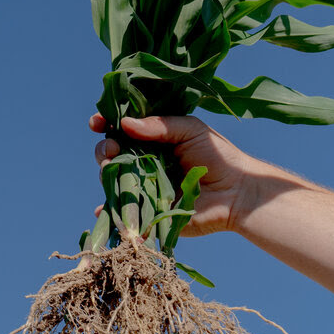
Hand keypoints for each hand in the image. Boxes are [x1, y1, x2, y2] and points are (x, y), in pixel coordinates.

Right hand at [90, 114, 258, 236]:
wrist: (237, 193)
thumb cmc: (218, 157)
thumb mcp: (191, 130)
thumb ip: (160, 126)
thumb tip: (125, 124)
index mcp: (153, 140)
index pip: (122, 129)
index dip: (106, 124)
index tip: (97, 122)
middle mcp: (144, 163)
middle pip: (112, 154)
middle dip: (104, 148)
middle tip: (110, 148)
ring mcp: (144, 187)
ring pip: (113, 180)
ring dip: (105, 173)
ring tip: (109, 169)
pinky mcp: (148, 211)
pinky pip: (123, 212)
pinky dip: (109, 212)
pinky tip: (102, 208)